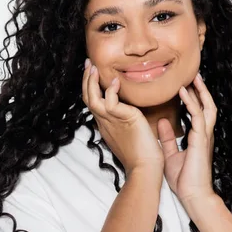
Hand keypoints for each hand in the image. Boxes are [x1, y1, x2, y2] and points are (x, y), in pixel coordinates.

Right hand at [82, 59, 164, 175]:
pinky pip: (110, 101)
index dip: (89, 87)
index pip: (92, 102)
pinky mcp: (122, 119)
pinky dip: (111, 89)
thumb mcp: (130, 134)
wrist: (146, 168)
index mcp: (105, 125)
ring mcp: (111, 121)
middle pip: (87, 97)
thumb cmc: (142, 155)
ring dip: (91, 80)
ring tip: (93, 67)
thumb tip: (129, 112)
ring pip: (92, 98)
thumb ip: (125, 121)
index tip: (92, 73)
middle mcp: (104, 122)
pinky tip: (115, 80)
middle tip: (88, 64)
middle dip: (86, 79)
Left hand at [156, 72, 217, 205]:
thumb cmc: (184, 179)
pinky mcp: (201, 140)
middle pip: (206, 106)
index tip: (186, 84)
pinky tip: (183, 93)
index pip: (198, 112)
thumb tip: (161, 122)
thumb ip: (167, 138)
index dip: (193, 98)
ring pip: (207, 107)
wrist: (193, 196)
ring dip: (199, 92)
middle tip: (193, 74)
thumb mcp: (170, 154)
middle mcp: (203, 134)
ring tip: (192, 77)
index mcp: (197, 137)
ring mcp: (204, 137)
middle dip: (201, 90)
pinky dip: (191, 103)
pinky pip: (198, 117)